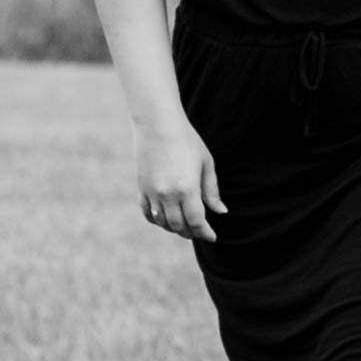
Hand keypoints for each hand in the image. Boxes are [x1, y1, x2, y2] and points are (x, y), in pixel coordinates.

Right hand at [135, 120, 223, 241]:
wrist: (157, 124)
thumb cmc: (187, 141)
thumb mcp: (206, 163)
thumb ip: (211, 190)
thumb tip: (220, 211)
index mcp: (187, 189)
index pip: (197, 221)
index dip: (205, 232)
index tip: (212, 236)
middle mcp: (167, 195)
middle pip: (179, 226)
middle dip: (191, 232)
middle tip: (200, 232)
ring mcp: (152, 193)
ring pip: (163, 223)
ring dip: (175, 228)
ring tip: (185, 226)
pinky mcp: (141, 188)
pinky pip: (147, 213)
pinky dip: (157, 220)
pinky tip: (166, 219)